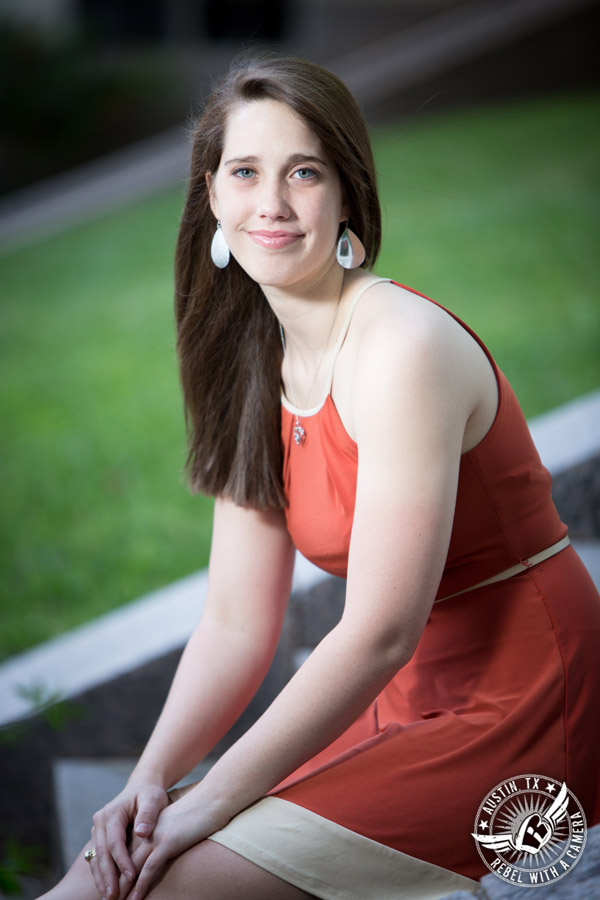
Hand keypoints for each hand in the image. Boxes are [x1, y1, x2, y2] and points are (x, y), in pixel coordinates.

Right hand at [87, 782, 169, 899]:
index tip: (132, 877)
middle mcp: (100, 821)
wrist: (141, 787)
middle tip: (114, 896)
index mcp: (112, 813)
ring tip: (109, 897)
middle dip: (107, 876)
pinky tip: (106, 888)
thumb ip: (148, 814)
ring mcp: (97, 830)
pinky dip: (101, 874)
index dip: (122, 861)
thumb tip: (141, 832)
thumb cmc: (150, 794)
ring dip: (101, 879)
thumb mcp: (153, 799)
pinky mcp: (99, 838)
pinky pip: (97, 858)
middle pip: (101, 853)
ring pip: (96, 858)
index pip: (114, 841)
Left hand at [118, 788, 228, 899]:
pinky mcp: (167, 842)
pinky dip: (141, 886)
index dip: (113, 872)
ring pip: (132, 868)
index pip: (122, 854)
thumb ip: (159, 840)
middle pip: (122, 862)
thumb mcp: (171, 828)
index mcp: (143, 829)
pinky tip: (136, 898)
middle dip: (113, 883)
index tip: (107, 887)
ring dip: (122, 888)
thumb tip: (153, 859)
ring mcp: (155, 838)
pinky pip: (150, 868)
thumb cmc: (194, 816)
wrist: (210, 800)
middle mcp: (145, 834)